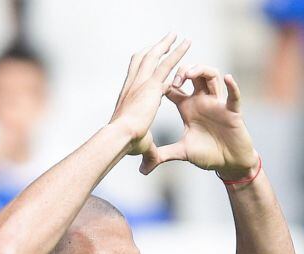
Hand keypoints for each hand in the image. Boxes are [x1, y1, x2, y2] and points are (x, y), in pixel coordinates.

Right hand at [108, 33, 191, 158]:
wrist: (118, 138)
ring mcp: (141, 83)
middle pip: (142, 61)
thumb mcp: (138, 145)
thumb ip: (147, 153)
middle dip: (153, 49)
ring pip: (154, 57)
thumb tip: (146, 169)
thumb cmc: (123, 145)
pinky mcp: (151, 85)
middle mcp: (133, 85)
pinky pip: (167, 63)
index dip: (142, 69)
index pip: (136, 77)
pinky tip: (185, 43)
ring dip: (166, 45)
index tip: (150, 63)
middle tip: (163, 40)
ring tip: (175, 35)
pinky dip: (176, 52)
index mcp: (128, 96)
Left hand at [139, 65, 258, 178]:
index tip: (156, 86)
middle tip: (174, 80)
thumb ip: (162, 155)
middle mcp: (202, 101)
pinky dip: (233, 86)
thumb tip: (142, 169)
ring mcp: (218, 104)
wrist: (228, 163)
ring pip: (213, 77)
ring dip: (202, 71)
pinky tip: (228, 78)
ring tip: (191, 74)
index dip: (165, 83)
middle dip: (184, 71)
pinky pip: (234, 96)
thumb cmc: (207, 154)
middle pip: (194, 75)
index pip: (174, 88)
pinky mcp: (233, 112)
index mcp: (188, 108)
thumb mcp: (181, 152)